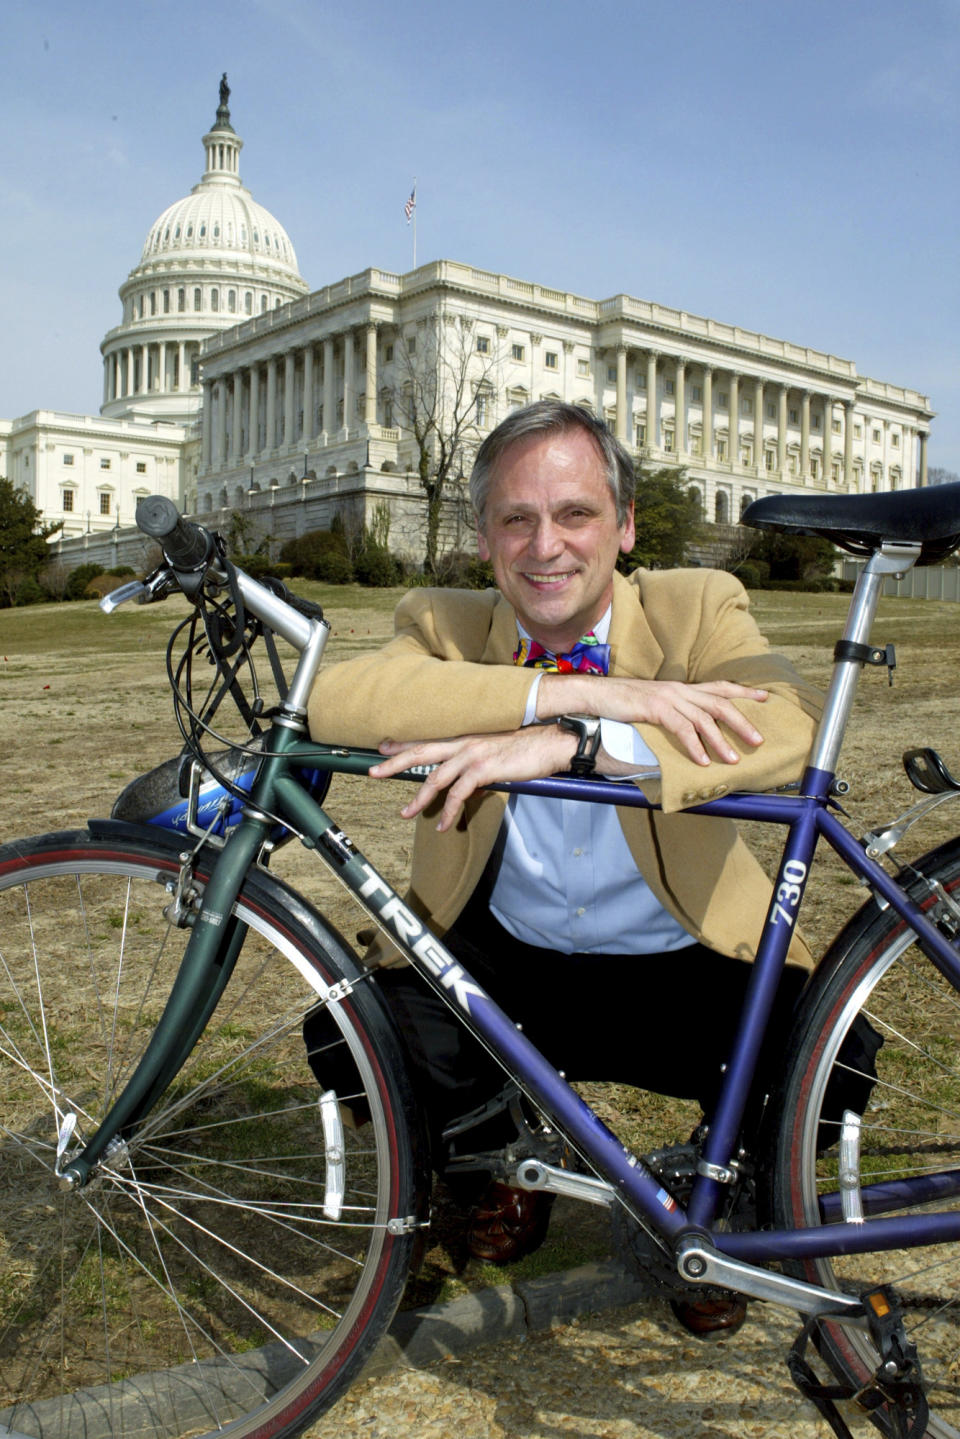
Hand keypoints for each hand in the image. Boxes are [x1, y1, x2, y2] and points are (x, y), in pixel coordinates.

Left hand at [369, 726, 577, 831]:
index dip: (403, 744)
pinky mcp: (484, 769)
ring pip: (435, 777)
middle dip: (394, 763)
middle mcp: (465, 742)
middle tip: (373, 772)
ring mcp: (473, 754)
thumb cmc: (529, 747)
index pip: (428, 739)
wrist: (552, 742)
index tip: (383, 748)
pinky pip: (459, 794)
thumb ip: (478, 760)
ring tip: (406, 813)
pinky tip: (443, 824)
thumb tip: (469, 779)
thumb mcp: (497, 749)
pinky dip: (448, 811)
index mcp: (466, 736)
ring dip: (418, 798)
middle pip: (421, 752)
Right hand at [536, 673, 767, 766]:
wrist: (595, 694)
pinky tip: (702, 761)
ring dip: (721, 741)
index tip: (765, 698)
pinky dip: (694, 746)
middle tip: (758, 739)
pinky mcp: (654, 707)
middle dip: (742, 721)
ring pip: (704, 718)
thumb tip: (687, 734)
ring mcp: (667, 697)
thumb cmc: (622, 703)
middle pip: (719, 702)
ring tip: (733, 759)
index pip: (719, 686)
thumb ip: (672, 715)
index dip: (743, 692)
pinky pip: (681, 728)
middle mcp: (678, 689)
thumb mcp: (652, 706)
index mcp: (680, 687)